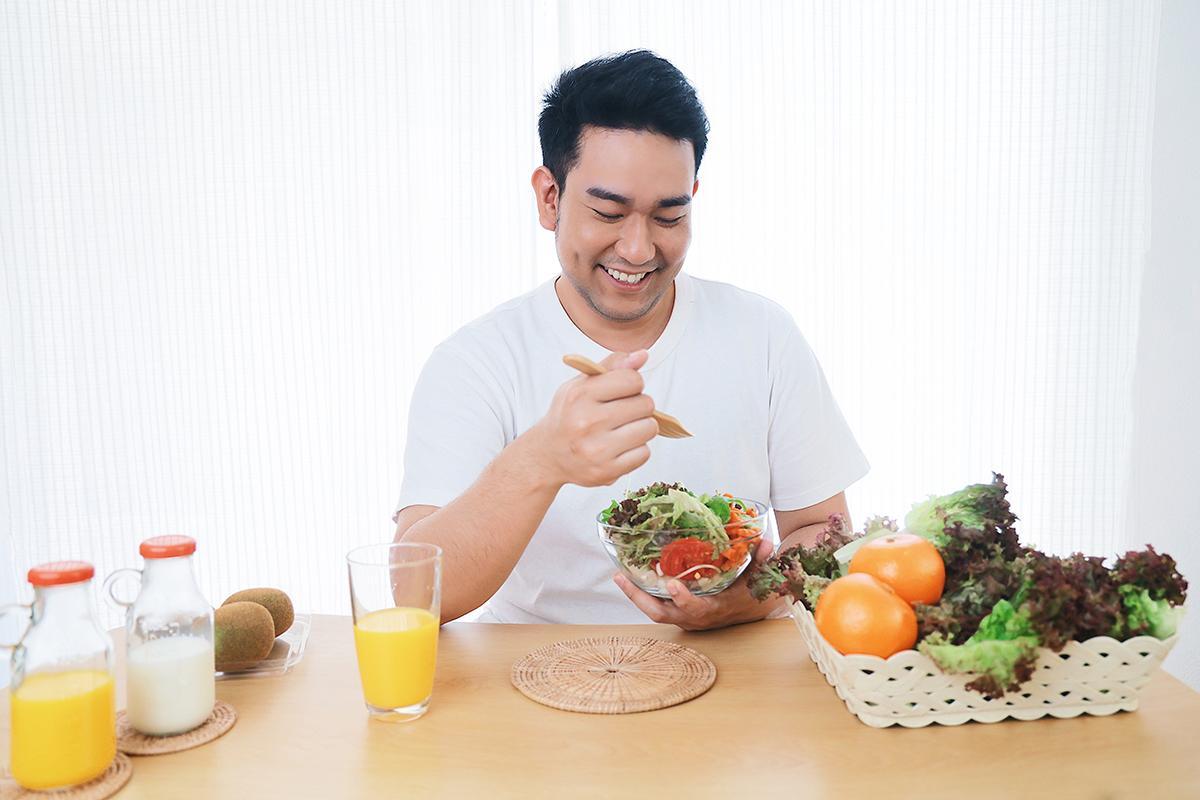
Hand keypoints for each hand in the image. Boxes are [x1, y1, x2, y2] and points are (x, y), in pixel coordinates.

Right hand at [525, 350, 657, 488]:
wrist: (547, 455)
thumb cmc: (569, 415)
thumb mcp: (581, 385)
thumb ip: (612, 366)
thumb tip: (643, 355)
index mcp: (581, 395)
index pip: (632, 379)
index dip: (632, 383)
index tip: (622, 391)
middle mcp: (588, 422)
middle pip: (645, 405)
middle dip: (639, 406)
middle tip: (623, 412)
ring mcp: (598, 450)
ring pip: (649, 429)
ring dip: (642, 428)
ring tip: (624, 429)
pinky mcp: (607, 471)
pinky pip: (644, 454)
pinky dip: (637, 450)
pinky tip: (620, 447)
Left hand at [614, 537, 781, 630]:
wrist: (748, 611)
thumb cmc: (750, 593)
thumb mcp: (759, 577)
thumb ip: (761, 560)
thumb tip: (766, 542)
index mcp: (714, 608)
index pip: (696, 609)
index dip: (684, 599)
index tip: (672, 583)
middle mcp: (694, 617)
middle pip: (661, 614)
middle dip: (640, 598)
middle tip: (622, 578)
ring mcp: (683, 616)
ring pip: (654, 610)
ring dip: (635, 594)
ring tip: (619, 575)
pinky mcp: (676, 612)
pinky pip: (655, 605)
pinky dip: (641, 592)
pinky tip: (628, 576)